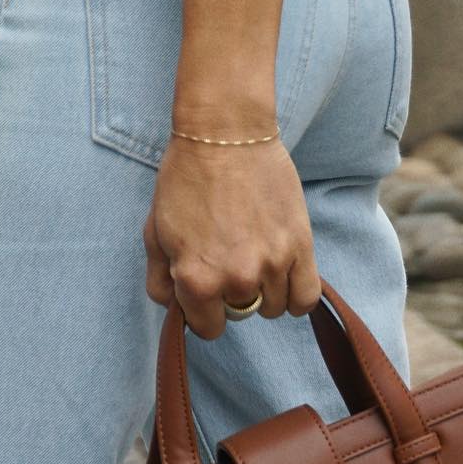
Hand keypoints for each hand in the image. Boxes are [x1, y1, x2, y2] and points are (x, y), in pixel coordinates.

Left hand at [143, 135, 321, 339]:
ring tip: (257, 259)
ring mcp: (271, 265)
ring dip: (266, 292)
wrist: (225, 135)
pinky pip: (306, 298)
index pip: (208, 328)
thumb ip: (161, 281)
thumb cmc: (186, 180)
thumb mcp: (155, 234)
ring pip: (274, 308)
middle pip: (242, 315)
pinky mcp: (300, 247)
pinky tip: (286, 279)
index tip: (208, 290)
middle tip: (231, 261)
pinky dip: (297, 296)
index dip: (206, 310)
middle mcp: (236, 280)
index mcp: (196, 280)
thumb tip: (176, 308)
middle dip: (234, 296)